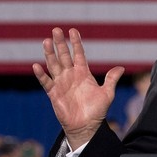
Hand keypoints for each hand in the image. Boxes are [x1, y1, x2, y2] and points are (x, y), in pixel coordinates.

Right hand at [33, 28, 123, 149]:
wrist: (86, 126)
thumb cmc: (97, 111)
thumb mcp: (107, 93)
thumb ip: (111, 80)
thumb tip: (121, 67)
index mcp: (83, 73)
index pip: (79, 54)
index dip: (76, 42)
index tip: (73, 30)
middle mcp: (71, 75)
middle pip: (64, 56)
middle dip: (60, 43)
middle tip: (56, 30)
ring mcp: (61, 83)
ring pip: (54, 65)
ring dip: (49, 54)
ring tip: (46, 41)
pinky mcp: (53, 93)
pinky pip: (46, 82)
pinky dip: (41, 74)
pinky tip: (36, 65)